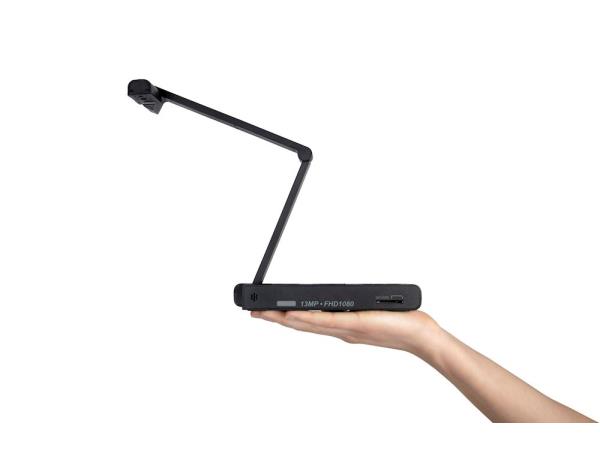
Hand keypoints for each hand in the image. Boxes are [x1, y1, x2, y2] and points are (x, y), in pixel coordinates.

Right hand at [251, 310, 439, 355]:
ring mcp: (345, 329)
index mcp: (341, 326)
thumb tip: (344, 296)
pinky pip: (326, 321)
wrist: (420, 336)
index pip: (307, 322)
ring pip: (307, 324)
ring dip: (282, 320)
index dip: (284, 317)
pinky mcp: (355, 325)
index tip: (266, 311)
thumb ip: (355, 305)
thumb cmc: (400, 323)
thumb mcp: (371, 309)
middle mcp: (339, 330)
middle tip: (252, 312)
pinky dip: (306, 318)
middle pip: (300, 325)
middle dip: (274, 319)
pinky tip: (291, 314)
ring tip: (262, 313)